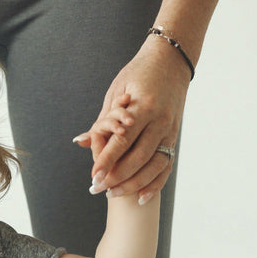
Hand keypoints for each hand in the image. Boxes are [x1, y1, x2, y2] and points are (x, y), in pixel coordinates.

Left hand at [73, 39, 189, 203]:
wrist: (172, 60)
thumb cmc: (138, 73)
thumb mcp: (116, 91)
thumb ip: (102, 120)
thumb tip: (82, 142)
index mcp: (144, 106)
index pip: (122, 139)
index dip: (107, 160)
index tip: (93, 176)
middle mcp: (160, 119)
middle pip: (138, 156)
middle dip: (117, 176)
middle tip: (98, 189)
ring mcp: (170, 129)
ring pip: (154, 164)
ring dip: (134, 183)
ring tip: (113, 194)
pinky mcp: (174, 137)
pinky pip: (167, 166)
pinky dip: (155, 183)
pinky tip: (141, 197)